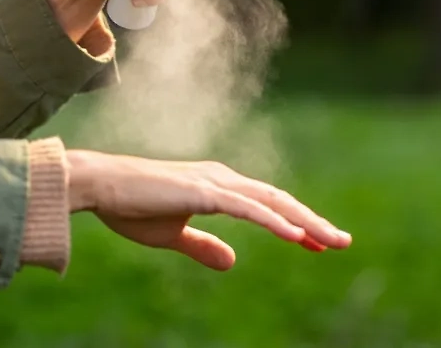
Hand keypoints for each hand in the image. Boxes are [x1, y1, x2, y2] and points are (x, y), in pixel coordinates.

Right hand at [65, 150, 351, 270]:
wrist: (97, 185)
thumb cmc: (127, 206)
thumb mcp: (170, 235)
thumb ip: (202, 246)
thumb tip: (232, 262)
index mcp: (213, 186)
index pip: (264, 205)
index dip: (293, 223)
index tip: (318, 243)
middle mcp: (219, 179)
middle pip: (277, 200)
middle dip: (312, 222)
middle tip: (342, 242)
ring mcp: (212, 182)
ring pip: (270, 201)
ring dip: (304, 220)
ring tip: (332, 240)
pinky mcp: (200, 190)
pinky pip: (246, 208)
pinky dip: (274, 220)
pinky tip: (296, 235)